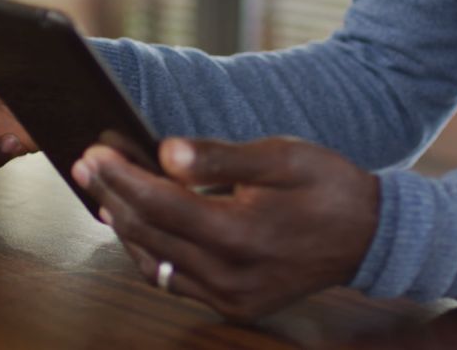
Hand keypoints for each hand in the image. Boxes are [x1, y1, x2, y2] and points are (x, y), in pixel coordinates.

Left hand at [72, 137, 379, 322]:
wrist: (370, 236)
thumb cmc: (328, 186)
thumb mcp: (281, 156)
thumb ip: (219, 157)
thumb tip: (164, 153)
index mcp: (241, 235)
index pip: (161, 205)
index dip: (122, 177)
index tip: (94, 151)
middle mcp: (230, 276)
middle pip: (149, 234)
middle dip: (113, 195)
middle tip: (87, 164)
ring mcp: (230, 297)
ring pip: (154, 262)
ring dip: (125, 224)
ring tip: (104, 190)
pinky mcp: (233, 305)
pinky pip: (173, 280)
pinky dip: (150, 251)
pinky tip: (138, 225)